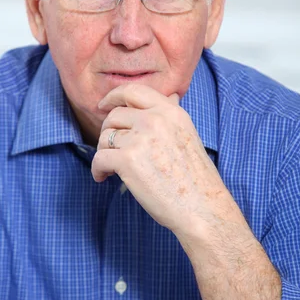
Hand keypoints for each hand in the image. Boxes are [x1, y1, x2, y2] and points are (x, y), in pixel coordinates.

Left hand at [92, 83, 234, 235]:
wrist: (202, 208)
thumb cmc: (195, 178)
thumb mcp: (187, 135)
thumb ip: (172, 116)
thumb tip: (170, 96)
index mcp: (171, 112)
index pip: (133, 91)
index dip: (114, 96)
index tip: (104, 105)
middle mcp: (155, 120)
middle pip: (115, 115)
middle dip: (108, 132)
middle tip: (110, 149)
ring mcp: (140, 139)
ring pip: (105, 137)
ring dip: (104, 152)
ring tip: (111, 167)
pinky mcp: (127, 160)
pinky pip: (99, 157)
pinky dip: (97, 169)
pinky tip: (103, 178)